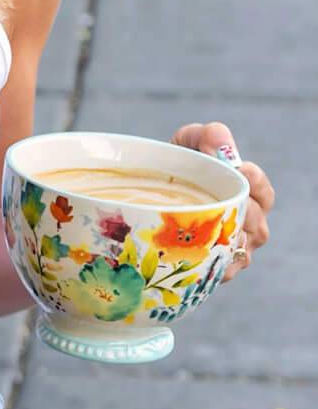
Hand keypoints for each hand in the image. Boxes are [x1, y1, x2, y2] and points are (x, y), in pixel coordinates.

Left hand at [171, 121, 273, 281]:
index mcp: (248, 194)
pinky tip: (198, 256)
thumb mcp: (187, 144)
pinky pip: (222, 271)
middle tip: (221, 202)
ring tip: (207, 230)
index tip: (240, 169)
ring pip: (241, 249)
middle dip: (242, 213)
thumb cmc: (175, 171)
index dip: (256, 182)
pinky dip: (213, 264)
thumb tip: (220, 147)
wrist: (144, 200)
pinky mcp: (215, 270)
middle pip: (257, 224)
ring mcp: (233, 249)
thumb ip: (206, 136)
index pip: (264, 192)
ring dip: (226, 240)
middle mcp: (248, 224)